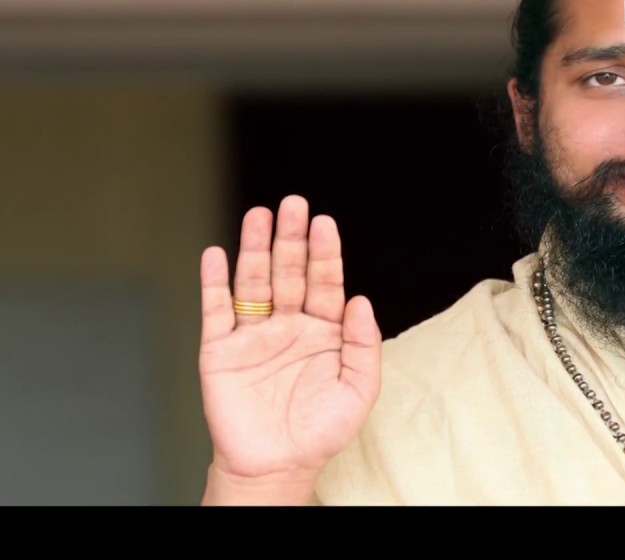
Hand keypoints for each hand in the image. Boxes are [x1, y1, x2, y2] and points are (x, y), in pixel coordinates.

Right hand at [198, 195, 380, 489]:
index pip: (325, 282)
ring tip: (259, 215)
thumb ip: (364, 344)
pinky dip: (213, 282)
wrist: (277, 466)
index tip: (325, 223)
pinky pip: (215, 310)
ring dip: (254, 248)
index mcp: (323, 331)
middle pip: (288, 272)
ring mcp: (253, 335)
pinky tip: (215, 255)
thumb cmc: (321, 431)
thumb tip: (360, 299)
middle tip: (293, 204)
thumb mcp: (358, 389)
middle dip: (291, 239)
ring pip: (253, 282)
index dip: (325, 253)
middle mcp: (288, 325)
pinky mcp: (220, 350)